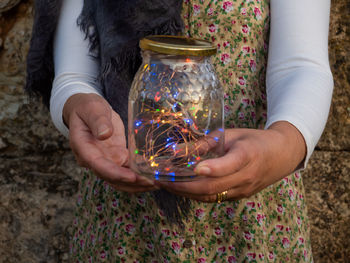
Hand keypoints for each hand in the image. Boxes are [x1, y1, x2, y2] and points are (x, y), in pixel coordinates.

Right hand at [63, 93, 157, 192]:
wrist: (88, 110)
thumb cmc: (88, 108)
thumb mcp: (92, 109)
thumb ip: (98, 121)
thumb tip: (104, 134)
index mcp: (84, 148)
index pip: (98, 165)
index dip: (115, 173)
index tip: (132, 177)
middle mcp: (93, 159)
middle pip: (112, 177)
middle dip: (132, 183)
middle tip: (153, 183)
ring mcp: (106, 160)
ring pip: (121, 178)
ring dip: (138, 183)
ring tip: (158, 183)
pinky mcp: (116, 157)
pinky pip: (128, 170)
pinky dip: (140, 174)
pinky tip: (154, 175)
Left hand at [156, 121, 305, 201]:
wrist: (281, 155)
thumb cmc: (253, 140)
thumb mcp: (232, 134)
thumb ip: (205, 142)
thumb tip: (175, 150)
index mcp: (247, 155)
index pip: (229, 165)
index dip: (212, 168)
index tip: (194, 168)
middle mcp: (246, 176)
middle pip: (212, 187)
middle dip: (183, 186)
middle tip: (161, 181)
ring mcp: (243, 190)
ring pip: (211, 196)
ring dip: (186, 193)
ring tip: (166, 185)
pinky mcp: (239, 196)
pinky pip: (215, 198)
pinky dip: (196, 194)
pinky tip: (182, 188)